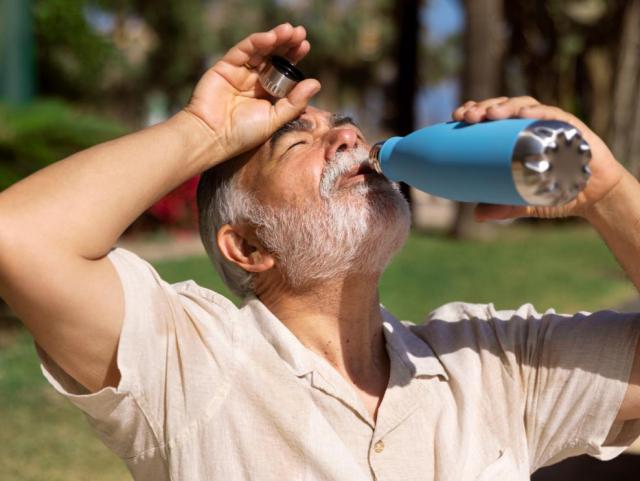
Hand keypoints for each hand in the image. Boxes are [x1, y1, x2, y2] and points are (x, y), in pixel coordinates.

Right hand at [185, 23, 320, 159]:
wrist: (213, 137)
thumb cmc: (243, 133)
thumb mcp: (274, 119)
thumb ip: (294, 102)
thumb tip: (316, 83)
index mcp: (267, 93)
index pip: (283, 70)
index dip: (293, 57)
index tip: (305, 46)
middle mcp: (254, 80)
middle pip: (273, 56)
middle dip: (287, 44)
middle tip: (300, 33)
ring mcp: (240, 72)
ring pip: (259, 50)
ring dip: (275, 38)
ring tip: (289, 31)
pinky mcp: (225, 67)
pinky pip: (242, 51)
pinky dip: (256, 42)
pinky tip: (270, 37)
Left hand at [451, 96, 626, 220]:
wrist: (594, 196)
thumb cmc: (557, 192)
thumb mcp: (524, 202)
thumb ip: (503, 208)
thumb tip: (477, 215)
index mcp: (515, 136)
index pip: (491, 117)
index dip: (474, 111)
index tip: (456, 116)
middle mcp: (530, 125)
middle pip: (503, 107)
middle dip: (483, 107)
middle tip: (467, 116)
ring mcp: (550, 123)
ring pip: (524, 105)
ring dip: (505, 106)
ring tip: (490, 114)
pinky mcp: (571, 127)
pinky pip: (553, 114)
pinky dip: (537, 112)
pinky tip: (524, 114)